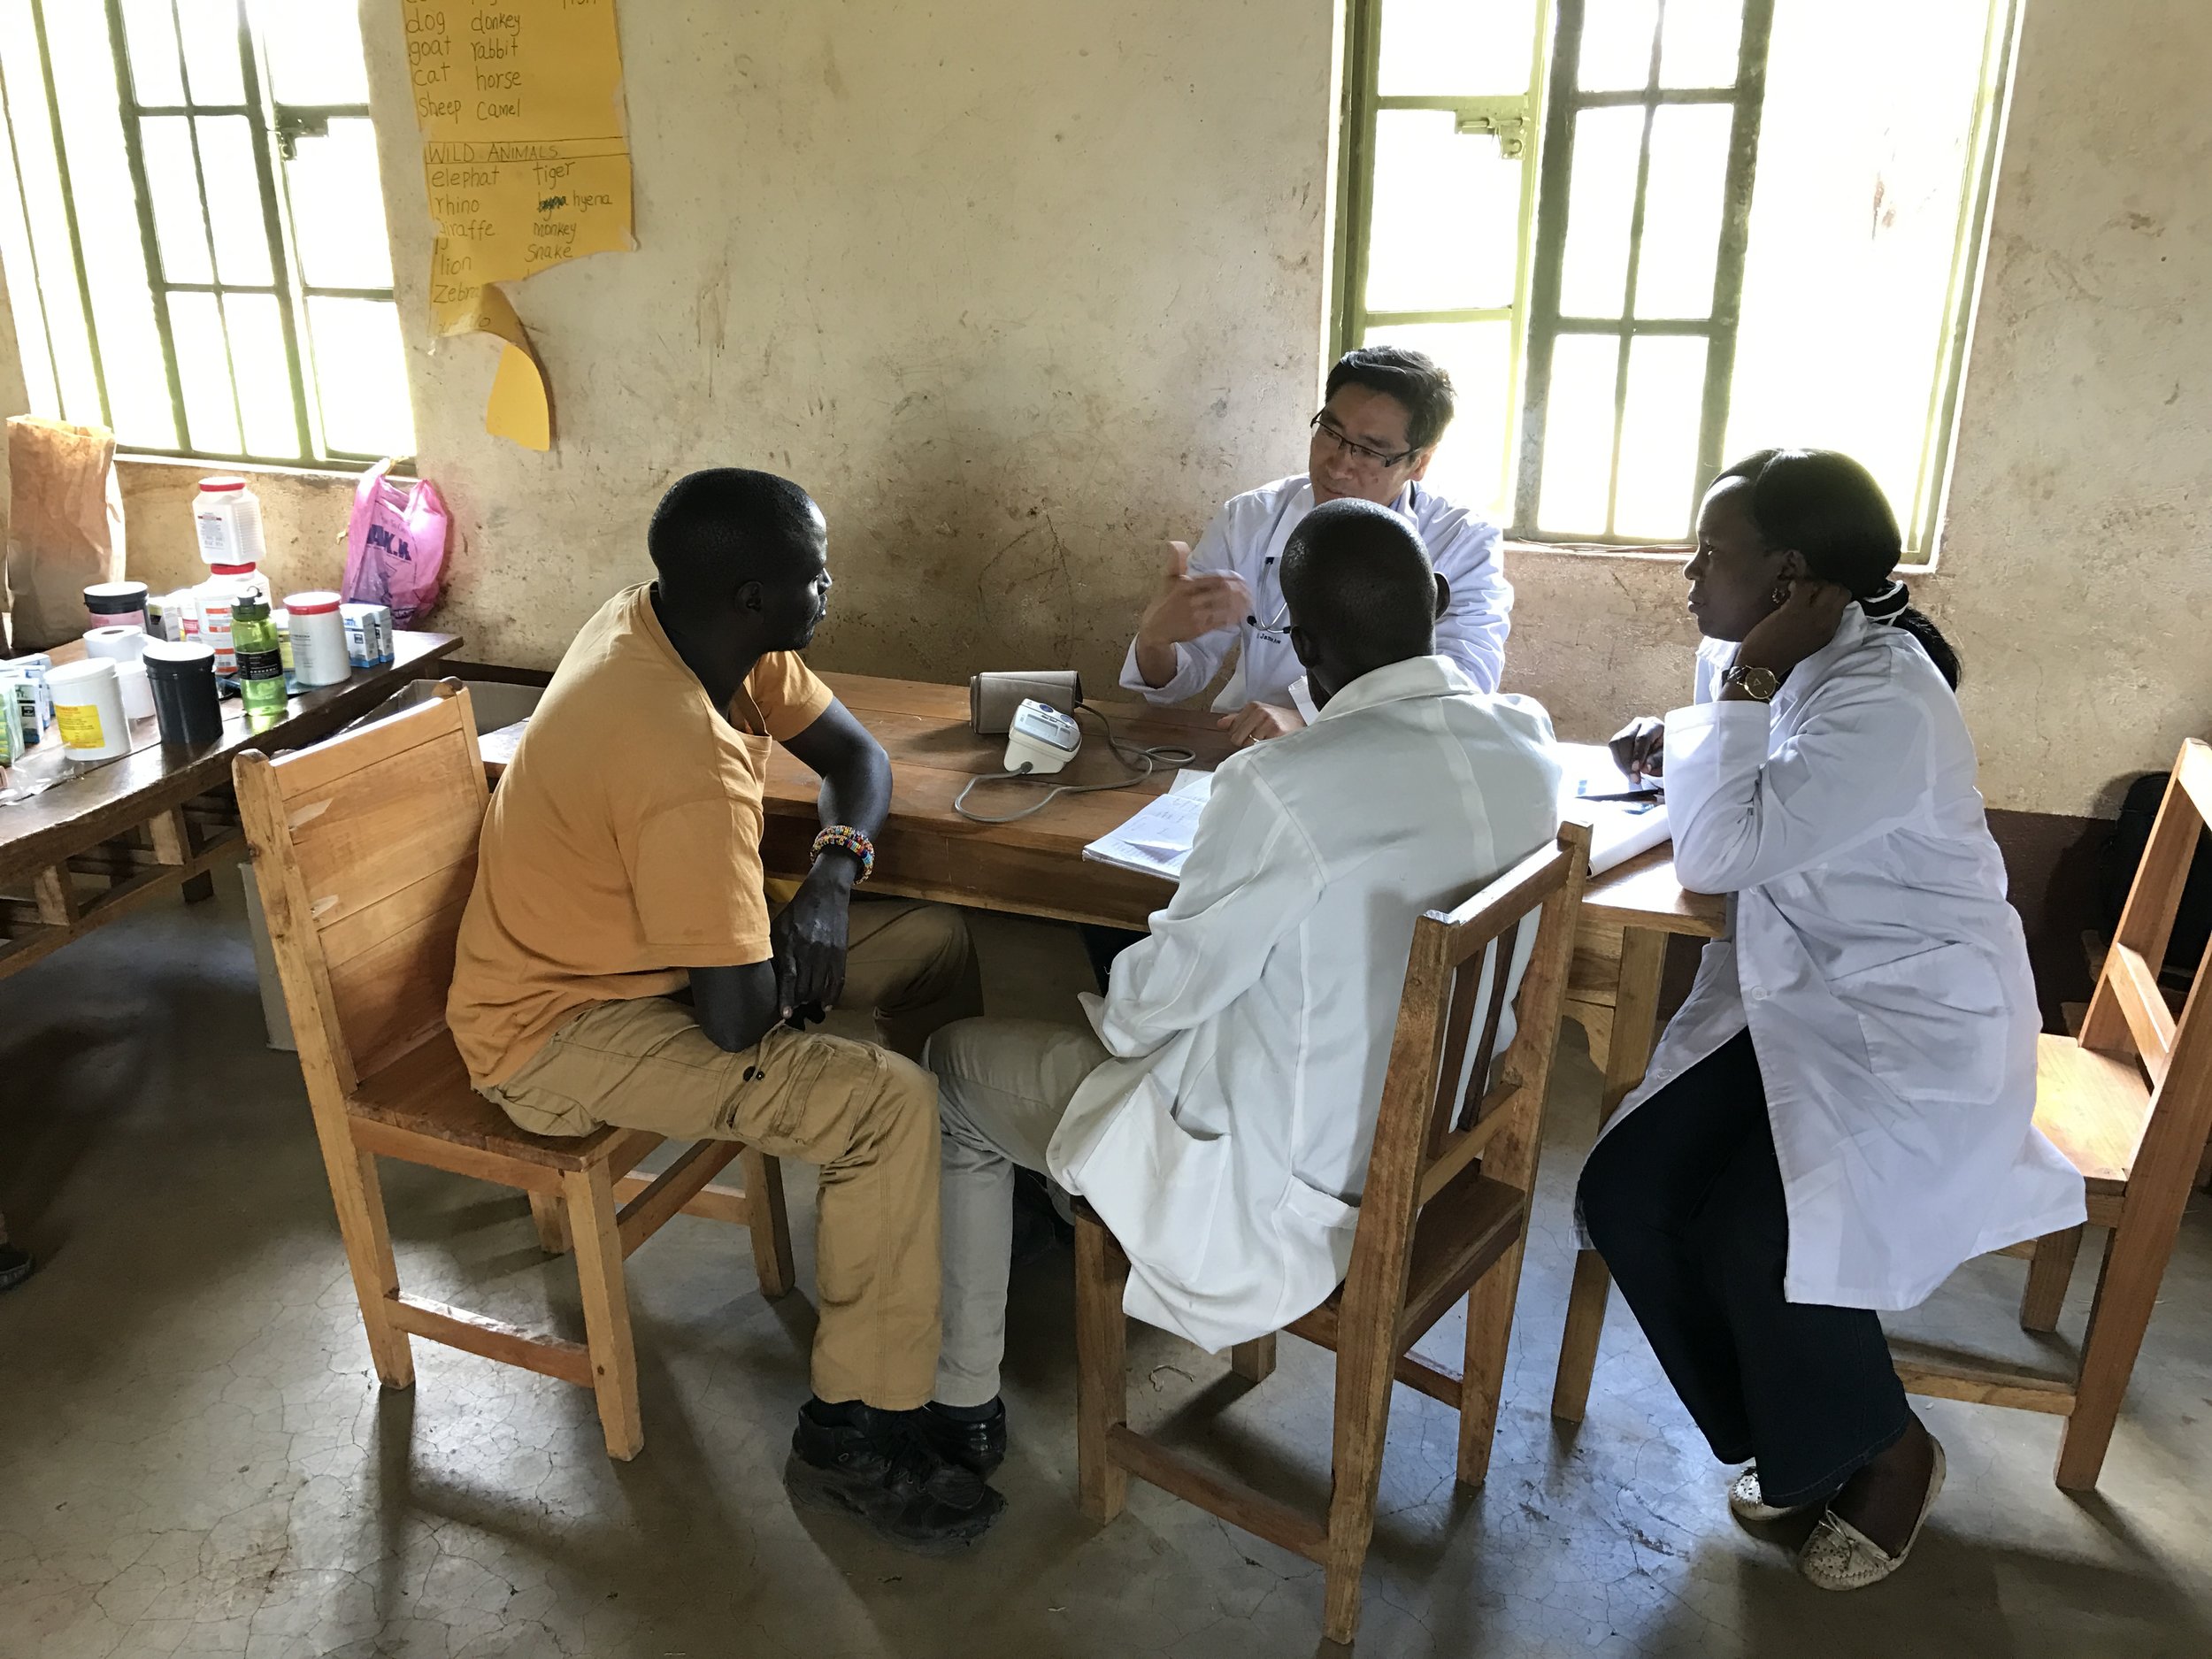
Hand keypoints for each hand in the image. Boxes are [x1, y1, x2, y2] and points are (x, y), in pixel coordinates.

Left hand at [769, 861, 853, 1018]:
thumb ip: (773, 950)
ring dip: (812, 999)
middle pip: (805, 986)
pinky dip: (832, 995)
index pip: (788, 977)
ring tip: (805, 1005)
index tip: (784, 1014)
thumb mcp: (778, 927)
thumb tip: (761, 976)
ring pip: (820, 986)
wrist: (825, 894)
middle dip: (799, 1001)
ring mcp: (826, 951)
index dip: (786, 998)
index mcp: (790, 943)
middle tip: (793, 1008)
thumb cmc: (796, 912)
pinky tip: (826, 1005)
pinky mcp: (840, 952)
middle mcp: (809, 949)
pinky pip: (837, 980)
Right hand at [1136, 541, 1252, 649]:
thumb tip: (1174, 543)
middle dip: (1239, 592)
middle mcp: (1193, 599)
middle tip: (1249, 592)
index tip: (1243, 580)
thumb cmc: (1166, 601)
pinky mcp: (1200, 628)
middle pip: (1223, 593)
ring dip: (1239, 605)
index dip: (1232, 579)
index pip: (1215, 579)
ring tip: (1249, 602)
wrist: (1155, 628)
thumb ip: (1176, 560)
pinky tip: (1241, 615)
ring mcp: (1197, 614)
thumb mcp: (1169, 579)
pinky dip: (1233, 618)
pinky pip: (1221, 622)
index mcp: (1187, 585)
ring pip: (1224, 607)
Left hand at [1219, 701, 1304, 748]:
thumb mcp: (1258, 714)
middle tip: (1260, 740)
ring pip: (1248, 746)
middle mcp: (1259, 712)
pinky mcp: (1277, 733)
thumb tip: (1220, 724)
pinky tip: (1272, 745)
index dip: (1240, 737)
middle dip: (1246, 743)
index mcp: (1252, 706)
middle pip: (1237, 739)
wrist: (1303, 722)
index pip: (1232, 730)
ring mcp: (1268, 722)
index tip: (1253, 735)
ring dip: (1257, 748)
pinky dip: (1265, 751)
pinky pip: (1260, 749)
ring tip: (1267, 742)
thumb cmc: (1279, 720)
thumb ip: (1237, 719)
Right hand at [1609, 716, 1664, 780]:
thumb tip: (1644, 769)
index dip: (1638, 754)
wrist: (1661, 751)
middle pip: (1626, 739)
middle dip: (1627, 761)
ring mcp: (1627, 729)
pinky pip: (1613, 748)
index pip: (1642, 738)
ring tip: (1631, 777)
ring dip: (1622, 763)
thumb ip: (1656, 761)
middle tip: (1634, 778)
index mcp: (1654, 725)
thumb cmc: (1667, 752)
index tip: (1636, 769)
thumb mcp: (1667, 757)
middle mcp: (1639, 724)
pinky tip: (1627, 771)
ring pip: (1616, 744)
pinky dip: (1619, 762)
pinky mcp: (1619, 737)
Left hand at [1734, 578, 1853, 680]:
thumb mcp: (1808, 640)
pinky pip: (1804, 585)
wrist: (1761, 667)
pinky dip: (1797, 583)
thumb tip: (1815, 602)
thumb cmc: (1779, 654)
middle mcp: (1827, 623)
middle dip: (1826, 585)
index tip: (1819, 594)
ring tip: (1799, 590)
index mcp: (1830, 631)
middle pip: (1840, 591)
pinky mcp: (1795, 610)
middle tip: (1810, 589)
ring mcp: (1813, 616)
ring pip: (1827, 586)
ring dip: (1812, 583)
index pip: (1844, 603)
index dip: (1832, 594)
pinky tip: (1789, 589)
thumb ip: (1817, 624)